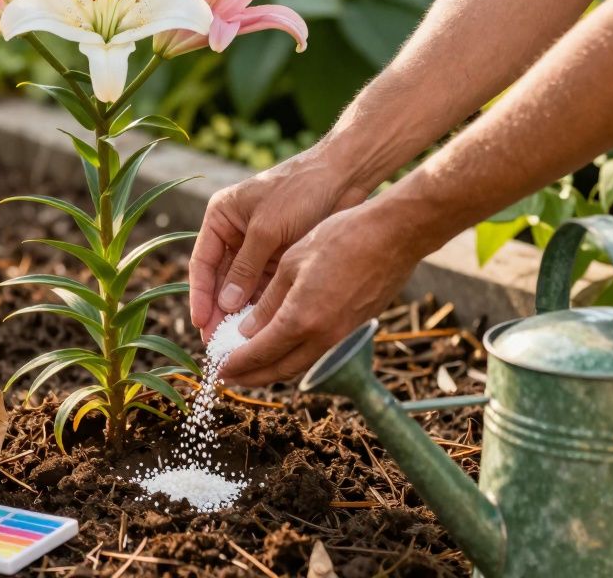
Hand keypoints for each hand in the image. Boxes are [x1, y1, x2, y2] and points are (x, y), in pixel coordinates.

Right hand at [189, 147, 368, 340]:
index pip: (202, 263)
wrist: (344, 175)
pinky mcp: (279, 255)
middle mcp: (234, 232)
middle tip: (217, 344)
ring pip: (242, 287)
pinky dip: (262, 306)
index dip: (200, 296)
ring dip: (240, 313)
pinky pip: (264, 286)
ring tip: (238, 344)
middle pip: (220, 280)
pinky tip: (261, 330)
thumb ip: (246, 269)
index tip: (200, 324)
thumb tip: (225, 306)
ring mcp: (257, 246)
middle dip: (218, 312)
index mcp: (221, 217)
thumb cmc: (301, 191)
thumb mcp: (267, 230)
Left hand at [217, 202, 427, 386]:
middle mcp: (322, 337)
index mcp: (301, 319)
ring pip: (300, 364)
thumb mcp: (291, 265)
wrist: (394, 236)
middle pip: (279, 369)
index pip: (259, 354)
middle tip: (230, 377)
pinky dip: (295, 356)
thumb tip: (246, 332)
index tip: (218, 369)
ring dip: (273, 369)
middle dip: (251, 377)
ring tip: (252, 367)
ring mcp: (342, 336)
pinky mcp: (354, 329)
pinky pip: (317, 353)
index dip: (235, 364)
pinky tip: (283, 347)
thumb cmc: (340, 239)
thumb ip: (267, 303)